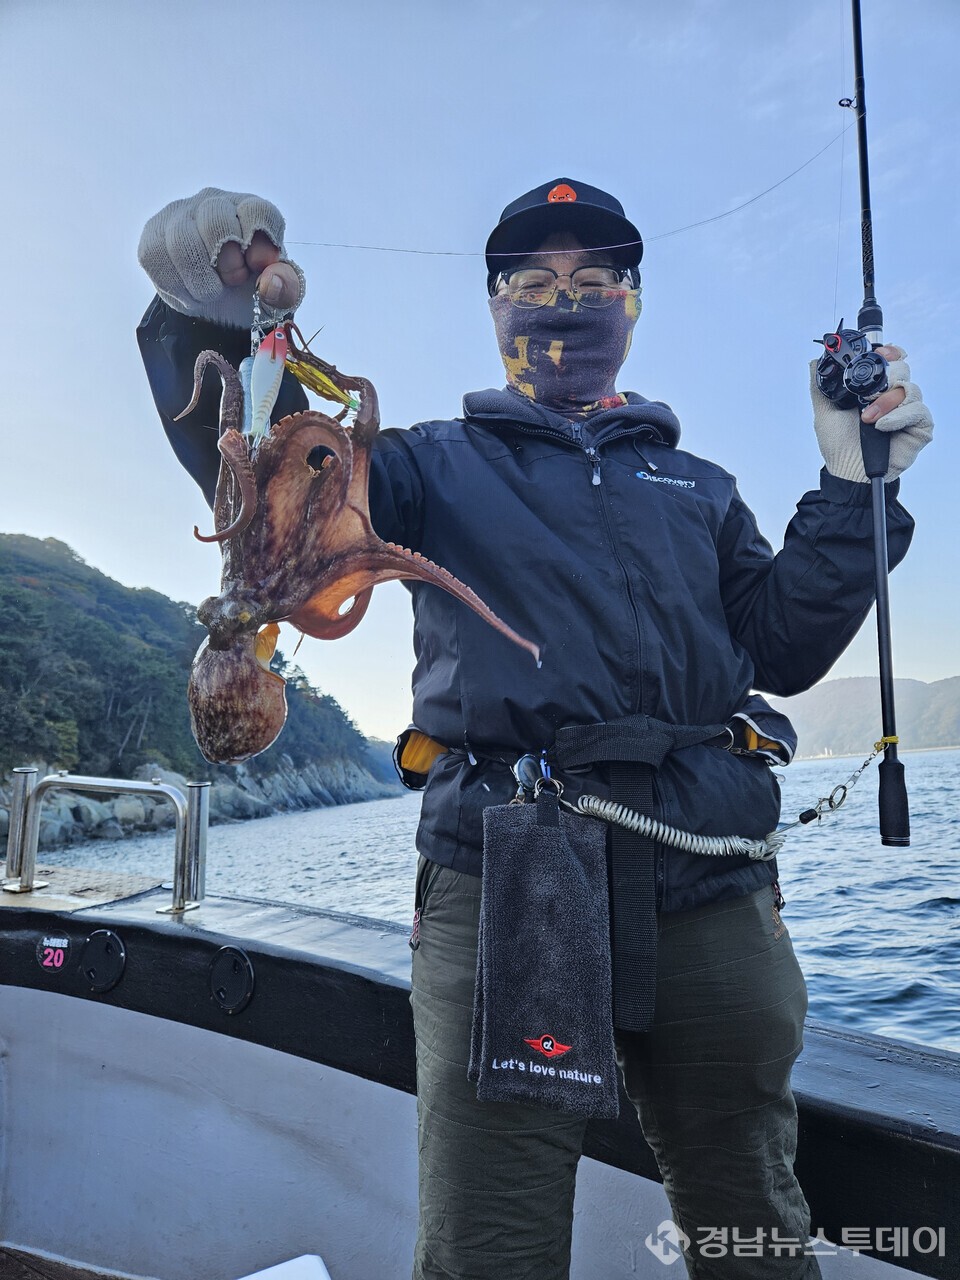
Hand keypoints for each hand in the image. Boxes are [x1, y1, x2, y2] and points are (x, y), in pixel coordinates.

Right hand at [138, 187, 305, 328]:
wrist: (216, 305)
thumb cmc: (250, 290)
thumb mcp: (277, 294)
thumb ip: (286, 288)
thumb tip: (268, 281)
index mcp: (251, 209)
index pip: (257, 210)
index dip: (259, 244)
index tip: (257, 267)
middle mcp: (214, 202)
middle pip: (215, 219)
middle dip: (227, 264)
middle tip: (232, 281)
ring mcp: (179, 214)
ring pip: (181, 240)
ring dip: (200, 281)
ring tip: (210, 292)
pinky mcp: (153, 234)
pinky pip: (156, 256)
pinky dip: (176, 287)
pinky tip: (189, 292)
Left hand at [810, 345, 933, 482]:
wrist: (847, 472)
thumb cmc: (838, 445)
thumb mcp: (825, 412)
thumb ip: (820, 387)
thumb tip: (814, 362)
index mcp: (877, 388)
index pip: (893, 359)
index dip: (890, 352)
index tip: (879, 354)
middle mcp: (895, 397)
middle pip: (903, 368)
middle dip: (885, 377)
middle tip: (867, 395)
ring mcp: (909, 411)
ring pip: (910, 388)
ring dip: (885, 401)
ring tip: (867, 419)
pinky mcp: (921, 427)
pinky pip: (918, 410)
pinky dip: (898, 416)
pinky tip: (882, 427)